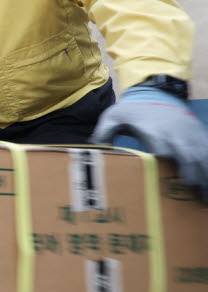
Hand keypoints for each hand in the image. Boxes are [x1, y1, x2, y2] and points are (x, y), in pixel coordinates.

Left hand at [92, 86, 207, 197]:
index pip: (165, 151)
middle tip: (197, 196)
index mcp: (156, 133)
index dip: (169, 164)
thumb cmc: (135, 110)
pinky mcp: (201, 137)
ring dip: (206, 176)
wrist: (159, 93)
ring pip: (204, 157)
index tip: (176, 181)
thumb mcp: (115, 115)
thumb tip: (94, 144)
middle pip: (190, 158)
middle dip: (195, 176)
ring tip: (205, 198)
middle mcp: (177, 136)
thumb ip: (104, 130)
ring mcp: (192, 136)